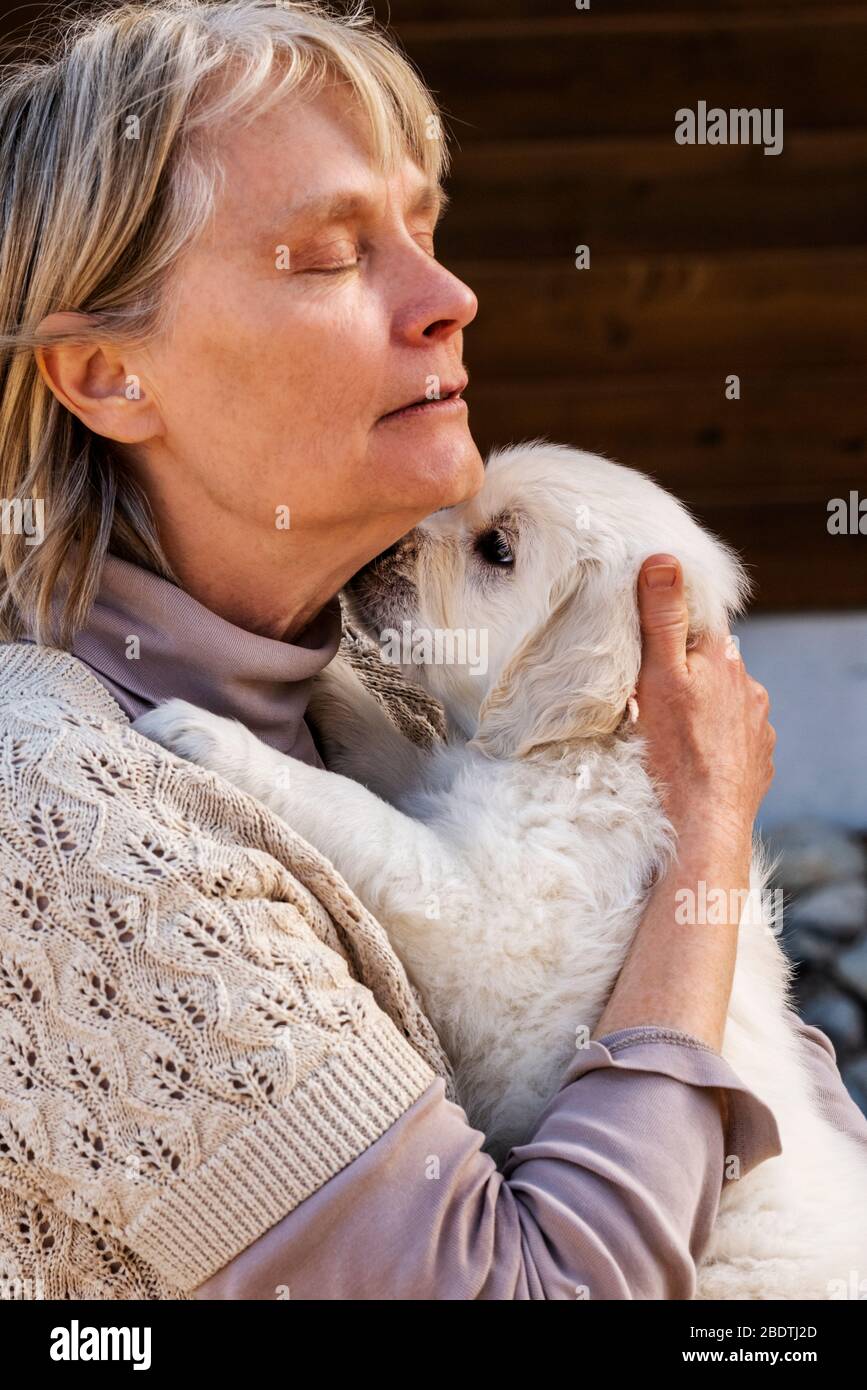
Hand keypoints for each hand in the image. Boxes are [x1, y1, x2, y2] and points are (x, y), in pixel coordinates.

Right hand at [633, 554, 774, 848]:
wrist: (705, 823)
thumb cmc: (676, 753)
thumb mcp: (657, 677)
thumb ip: (662, 618)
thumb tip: (664, 561)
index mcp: (721, 659)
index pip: (703, 619)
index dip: (678, 619)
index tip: (653, 627)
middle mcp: (748, 685)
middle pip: (713, 661)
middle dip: (688, 666)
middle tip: (653, 683)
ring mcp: (758, 724)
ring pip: (726, 699)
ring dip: (704, 703)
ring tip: (672, 723)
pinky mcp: (759, 758)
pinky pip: (736, 736)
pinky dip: (716, 738)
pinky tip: (693, 752)